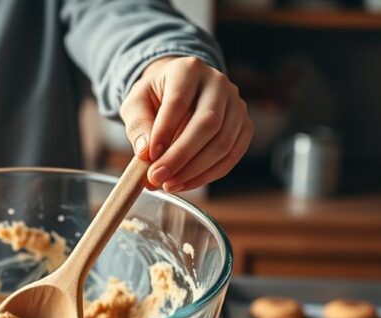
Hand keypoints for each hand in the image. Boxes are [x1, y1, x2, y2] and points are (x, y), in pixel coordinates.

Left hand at [121, 56, 251, 192]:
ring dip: (195, 170)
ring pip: (224, 142)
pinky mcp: (244, 125)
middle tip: (157, 177)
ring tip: (168, 184)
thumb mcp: (136, 102)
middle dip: (181, 156)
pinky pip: (233, 154)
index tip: (149, 156)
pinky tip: (186, 183)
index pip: (179, 100)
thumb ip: (137, 124)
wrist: (179, 90)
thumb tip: (145, 152)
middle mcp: (218, 83)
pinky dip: (209, 174)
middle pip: (208, 123)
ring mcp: (236, 104)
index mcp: (188, 69)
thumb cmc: (156, 96)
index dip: (165, 131)